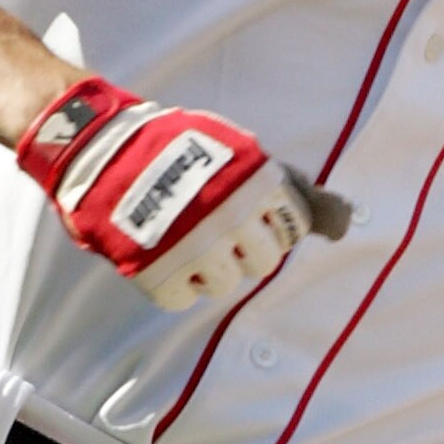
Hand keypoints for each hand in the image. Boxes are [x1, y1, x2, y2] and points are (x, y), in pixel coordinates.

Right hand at [16, 76, 348, 310]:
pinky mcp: (158, 273)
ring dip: (209, 267)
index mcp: (255, 182)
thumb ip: (292, 187)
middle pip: (265, 263)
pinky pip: (182, 299)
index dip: (271, 221)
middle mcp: (231, 217)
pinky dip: (174, 283)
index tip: (248, 210)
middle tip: (217, 227)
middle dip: (245, 248)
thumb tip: (345, 222)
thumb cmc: (171, 144)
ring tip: (186, 240)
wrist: (99, 146)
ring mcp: (194, 248)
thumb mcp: (238, 150)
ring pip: (225, 284)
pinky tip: (163, 254)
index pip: (293, 227)